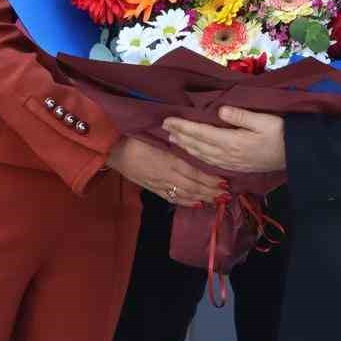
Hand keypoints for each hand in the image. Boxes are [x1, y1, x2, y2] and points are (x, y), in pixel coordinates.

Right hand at [106, 137, 223, 205]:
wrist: (114, 149)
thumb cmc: (136, 137)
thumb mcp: (159, 136)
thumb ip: (177, 143)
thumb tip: (195, 143)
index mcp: (170, 160)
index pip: (195, 173)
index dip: (211, 180)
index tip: (225, 182)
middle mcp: (167, 175)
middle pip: (194, 187)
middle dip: (211, 192)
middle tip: (227, 195)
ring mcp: (160, 184)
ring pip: (185, 194)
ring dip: (202, 198)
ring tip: (217, 200)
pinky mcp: (153, 188)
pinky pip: (173, 198)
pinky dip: (187, 202)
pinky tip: (196, 203)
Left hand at [163, 107, 285, 173]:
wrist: (296, 155)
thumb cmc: (281, 133)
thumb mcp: (264, 120)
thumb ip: (241, 116)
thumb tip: (220, 110)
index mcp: (232, 142)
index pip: (201, 133)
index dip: (183, 127)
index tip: (168, 120)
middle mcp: (228, 155)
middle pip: (197, 145)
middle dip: (180, 136)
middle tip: (163, 128)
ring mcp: (231, 163)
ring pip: (202, 155)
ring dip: (186, 147)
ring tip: (173, 139)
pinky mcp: (236, 167)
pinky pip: (210, 162)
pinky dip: (198, 157)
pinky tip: (194, 153)